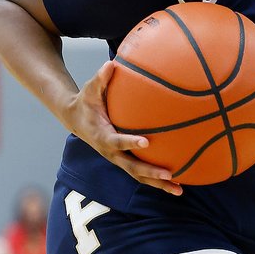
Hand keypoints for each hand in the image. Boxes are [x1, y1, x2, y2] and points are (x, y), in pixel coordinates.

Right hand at [66, 61, 181, 195]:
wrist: (75, 119)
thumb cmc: (86, 101)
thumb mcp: (90, 89)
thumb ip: (101, 78)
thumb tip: (111, 64)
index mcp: (103, 136)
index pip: (117, 141)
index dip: (130, 143)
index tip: (147, 142)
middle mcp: (111, 152)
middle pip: (131, 167)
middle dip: (150, 173)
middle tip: (169, 175)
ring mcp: (118, 159)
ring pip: (139, 176)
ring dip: (158, 184)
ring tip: (179, 189)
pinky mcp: (124, 160)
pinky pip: (142, 173)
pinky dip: (158, 180)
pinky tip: (178, 182)